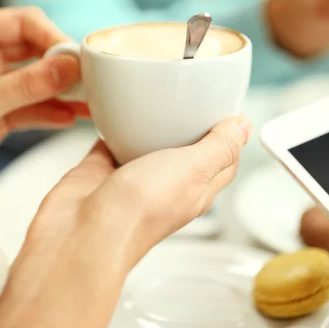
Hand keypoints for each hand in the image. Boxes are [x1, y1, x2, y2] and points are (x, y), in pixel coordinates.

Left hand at [0, 7, 88, 152]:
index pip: (26, 23)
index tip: (78, 60)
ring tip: (90, 104)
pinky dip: (49, 114)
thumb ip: (26, 84)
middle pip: (37, 52)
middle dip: (64, 68)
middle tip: (91, 83)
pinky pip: (29, 109)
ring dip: (63, 94)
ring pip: (36, 84)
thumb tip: (67, 68)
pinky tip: (68, 118)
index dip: (55, 38)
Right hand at [23, 116, 251, 272]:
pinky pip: (112, 143)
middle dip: (190, 124)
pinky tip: (115, 109)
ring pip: (148, 145)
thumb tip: (244, 128)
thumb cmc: (140, 212)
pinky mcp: (102, 171)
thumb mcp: (194, 169)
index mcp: (196, 189)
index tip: (226, 108)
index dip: (229, 136)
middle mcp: (166, 185)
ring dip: (152, 124)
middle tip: (191, 95)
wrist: (84, 232)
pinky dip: (115, 126)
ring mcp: (133, 179)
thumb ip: (219, 147)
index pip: (223, 161)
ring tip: (158, 95)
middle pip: (186, 150)